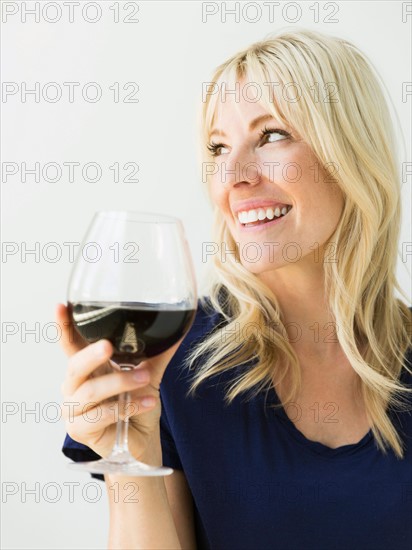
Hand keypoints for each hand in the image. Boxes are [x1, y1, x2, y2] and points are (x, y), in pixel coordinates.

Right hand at [56, 303, 182, 460]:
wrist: (141, 439)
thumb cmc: (136, 404)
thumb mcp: (148, 373)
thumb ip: (158, 352)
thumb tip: (179, 328)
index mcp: (87, 367)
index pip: (71, 343)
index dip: (64, 326)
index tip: (61, 306)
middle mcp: (74, 385)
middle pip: (75, 366)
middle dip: (91, 354)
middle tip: (108, 347)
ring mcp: (73, 408)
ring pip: (90, 391)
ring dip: (119, 383)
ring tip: (145, 378)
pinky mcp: (78, 429)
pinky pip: (100, 415)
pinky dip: (126, 407)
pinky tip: (147, 402)